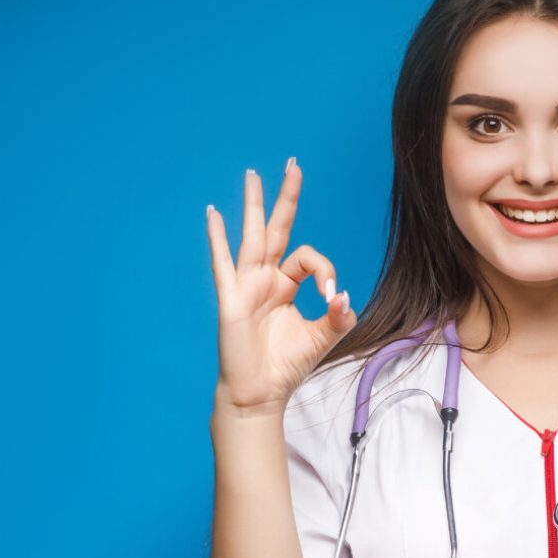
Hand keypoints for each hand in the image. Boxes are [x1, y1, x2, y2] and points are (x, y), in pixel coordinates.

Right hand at [206, 161, 357, 414]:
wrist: (261, 393)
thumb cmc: (287, 366)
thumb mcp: (323, 338)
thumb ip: (338, 317)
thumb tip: (344, 296)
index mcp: (285, 285)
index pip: (308, 259)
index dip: (326, 272)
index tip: (333, 299)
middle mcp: (265, 279)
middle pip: (277, 229)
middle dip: (286, 198)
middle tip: (294, 164)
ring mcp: (246, 286)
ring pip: (252, 237)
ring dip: (253, 205)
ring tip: (255, 174)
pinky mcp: (231, 299)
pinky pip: (223, 264)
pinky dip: (218, 239)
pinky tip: (213, 213)